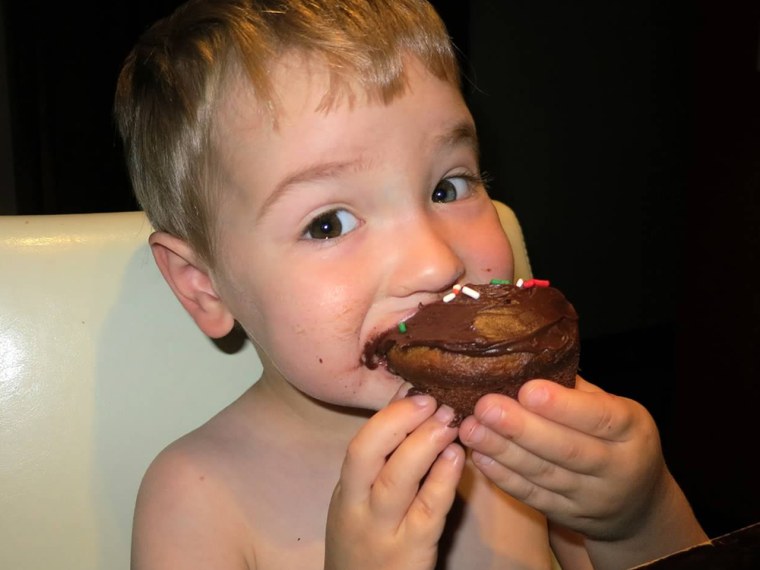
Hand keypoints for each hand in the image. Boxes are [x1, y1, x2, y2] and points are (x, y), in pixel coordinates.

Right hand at [325, 392, 464, 569]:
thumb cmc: (367, 547)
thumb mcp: (361, 507)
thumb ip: (380, 468)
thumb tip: (408, 411)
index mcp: (347, 494)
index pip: (359, 446)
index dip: (388, 416)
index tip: (415, 393)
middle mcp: (358, 510)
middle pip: (367, 454)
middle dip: (399, 420)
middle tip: (432, 400)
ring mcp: (383, 532)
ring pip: (397, 480)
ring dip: (424, 443)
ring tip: (449, 421)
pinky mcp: (410, 553)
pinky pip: (428, 511)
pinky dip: (443, 480)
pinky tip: (457, 458)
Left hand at [458, 376, 667, 541]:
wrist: (637, 503)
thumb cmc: (616, 437)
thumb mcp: (614, 408)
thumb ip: (575, 389)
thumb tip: (525, 358)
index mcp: (631, 430)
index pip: (600, 417)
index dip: (563, 406)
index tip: (528, 389)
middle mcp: (616, 467)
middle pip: (567, 450)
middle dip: (521, 428)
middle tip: (484, 406)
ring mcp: (591, 497)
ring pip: (543, 474)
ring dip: (502, 450)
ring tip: (471, 428)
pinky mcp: (567, 515)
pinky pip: (533, 496)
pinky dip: (504, 476)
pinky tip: (480, 455)